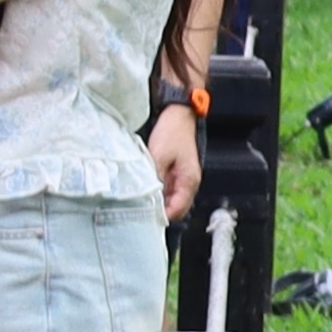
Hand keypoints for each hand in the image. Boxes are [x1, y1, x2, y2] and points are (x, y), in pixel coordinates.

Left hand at [152, 101, 202, 221]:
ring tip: (142, 196)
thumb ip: (154, 179)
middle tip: (141, 208)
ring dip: (158, 200)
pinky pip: (169, 190)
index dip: (161, 216)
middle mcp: (190, 183)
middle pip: (176, 209)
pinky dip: (159, 191)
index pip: (177, 211)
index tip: (145, 216)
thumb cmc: (172, 132)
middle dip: (159, 210)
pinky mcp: (178, 173)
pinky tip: (147, 185)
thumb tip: (148, 198)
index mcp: (189, 181)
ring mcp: (184, 178)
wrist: (178, 115)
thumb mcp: (158, 156)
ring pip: (171, 200)